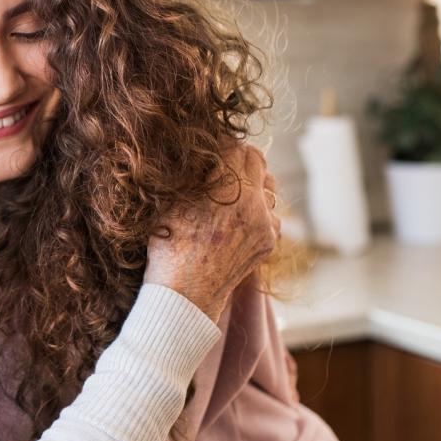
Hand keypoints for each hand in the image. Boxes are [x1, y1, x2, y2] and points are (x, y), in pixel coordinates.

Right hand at [144, 142, 279, 322]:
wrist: (184, 293)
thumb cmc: (169, 246)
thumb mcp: (173, 202)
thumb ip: (196, 175)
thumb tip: (206, 156)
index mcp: (228, 186)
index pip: (237, 147)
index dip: (223, 146)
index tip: (213, 151)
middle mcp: (253, 201)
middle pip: (258, 162)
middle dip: (241, 160)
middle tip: (224, 166)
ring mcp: (265, 223)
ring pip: (269, 188)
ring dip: (253, 185)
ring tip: (232, 194)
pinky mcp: (268, 242)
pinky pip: (271, 214)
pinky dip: (259, 212)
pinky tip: (238, 220)